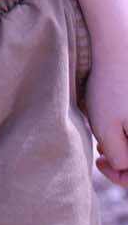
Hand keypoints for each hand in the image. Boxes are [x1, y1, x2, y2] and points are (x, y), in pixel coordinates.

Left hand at [86, 53, 127, 189]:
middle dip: (123, 162)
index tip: (99, 162)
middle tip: (100, 153)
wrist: (118, 47)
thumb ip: (119, 157)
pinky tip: (114, 125)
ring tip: (104, 139)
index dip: (120, 177)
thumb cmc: (110, 87)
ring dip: (125, 148)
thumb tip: (125, 169)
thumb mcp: (106, 128)